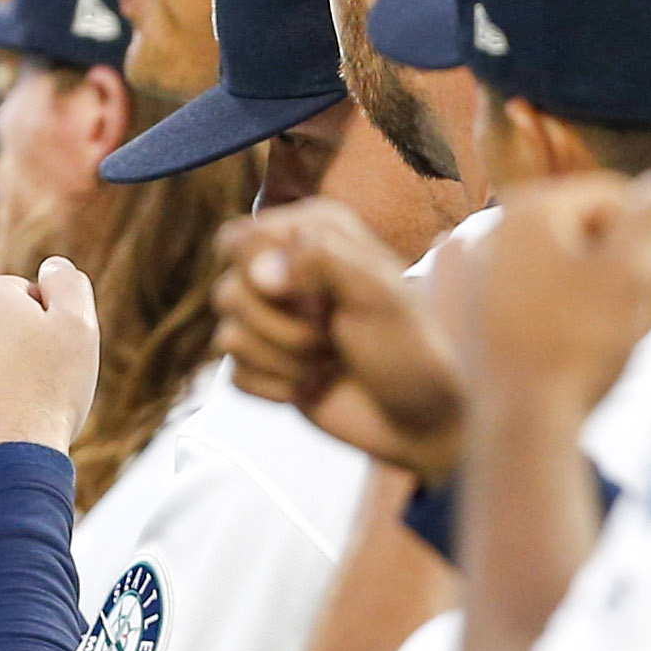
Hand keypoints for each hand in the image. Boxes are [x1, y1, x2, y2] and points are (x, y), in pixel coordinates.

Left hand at [0, 258, 102, 481]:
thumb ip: (66, 283)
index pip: (19, 299)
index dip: (44, 327)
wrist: (7, 465)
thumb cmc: (47, 391)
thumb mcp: (77, 324)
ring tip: (11, 409)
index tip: (50, 357)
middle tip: (32, 384)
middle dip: (10, 350)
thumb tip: (52, 268)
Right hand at [216, 200, 462, 474]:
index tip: (316, 296)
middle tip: (331, 333)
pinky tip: (315, 385)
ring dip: (286, 359)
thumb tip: (259, 272)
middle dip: (282, 326)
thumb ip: (320, 259)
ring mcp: (272, 321)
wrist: (423, 417)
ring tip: (330, 360)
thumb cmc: (411, 346)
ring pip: (228, 337)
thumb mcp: (379, 290)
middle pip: (228, 292)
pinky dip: (278, 389)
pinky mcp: (265, 366)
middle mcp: (285, 270)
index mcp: (311, 233)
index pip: (239, 239)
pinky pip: (236, 376)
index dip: (264, 273)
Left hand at [452, 170, 650, 427]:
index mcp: (533, 206)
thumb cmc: (582, 346)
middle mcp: (491, 227)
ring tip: (590, 329)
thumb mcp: (635, 273)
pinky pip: (512, 288)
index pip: (613, 197)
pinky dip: (535, 301)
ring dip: (575, 282)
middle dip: (608, 258)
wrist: (521, 422)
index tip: (650, 281)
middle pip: (577, 227)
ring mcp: (467, 269)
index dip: (645, 236)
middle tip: (623, 310)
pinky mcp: (456, 310)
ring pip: (546, 259)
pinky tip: (547, 328)